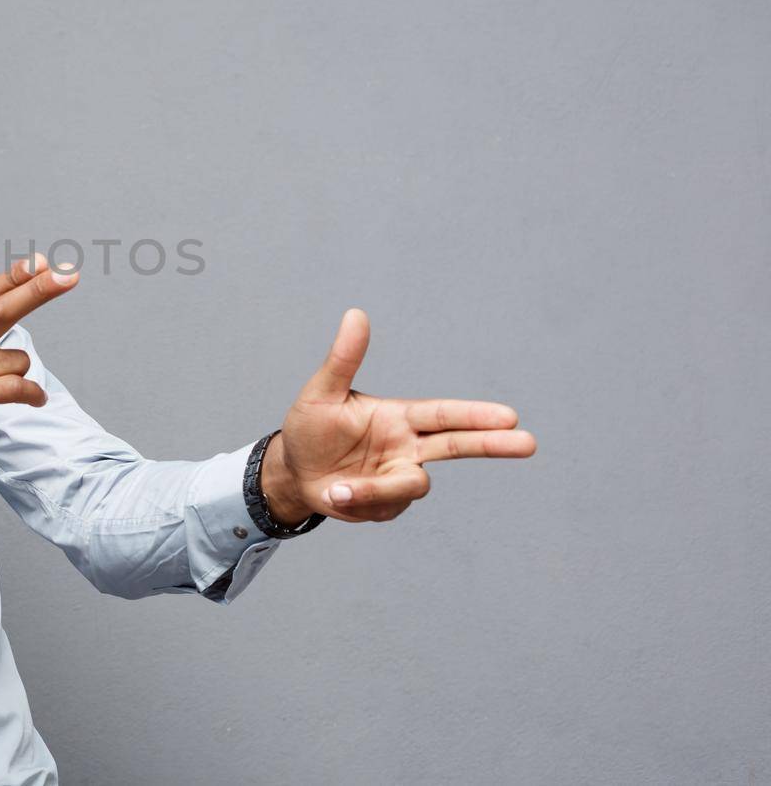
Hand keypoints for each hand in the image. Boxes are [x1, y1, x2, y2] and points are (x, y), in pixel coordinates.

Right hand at [0, 253, 78, 508]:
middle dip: (37, 290)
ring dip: (22, 374)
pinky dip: (32, 394)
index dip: (13, 277)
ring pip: (16, 359)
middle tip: (67, 275)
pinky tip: (36, 400)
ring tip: (4, 388)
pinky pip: (15, 388)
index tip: (39, 262)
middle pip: (1, 310)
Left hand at [264, 308, 536, 523]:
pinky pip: (386, 508)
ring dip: (376, 491)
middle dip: (492, 445)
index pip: (443, 415)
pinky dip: (360, 503)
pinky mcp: (389, 504)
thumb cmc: (309, 428)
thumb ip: (343, 358)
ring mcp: (400, 476)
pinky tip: (338, 493)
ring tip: (339, 488)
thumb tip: (355, 314)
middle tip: (529, 443)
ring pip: (412, 487)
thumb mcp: (321, 392)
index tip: (509, 416)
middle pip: (458, 445)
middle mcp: (408, 446)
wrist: (293, 472)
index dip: (474, 415)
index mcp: (398, 417)